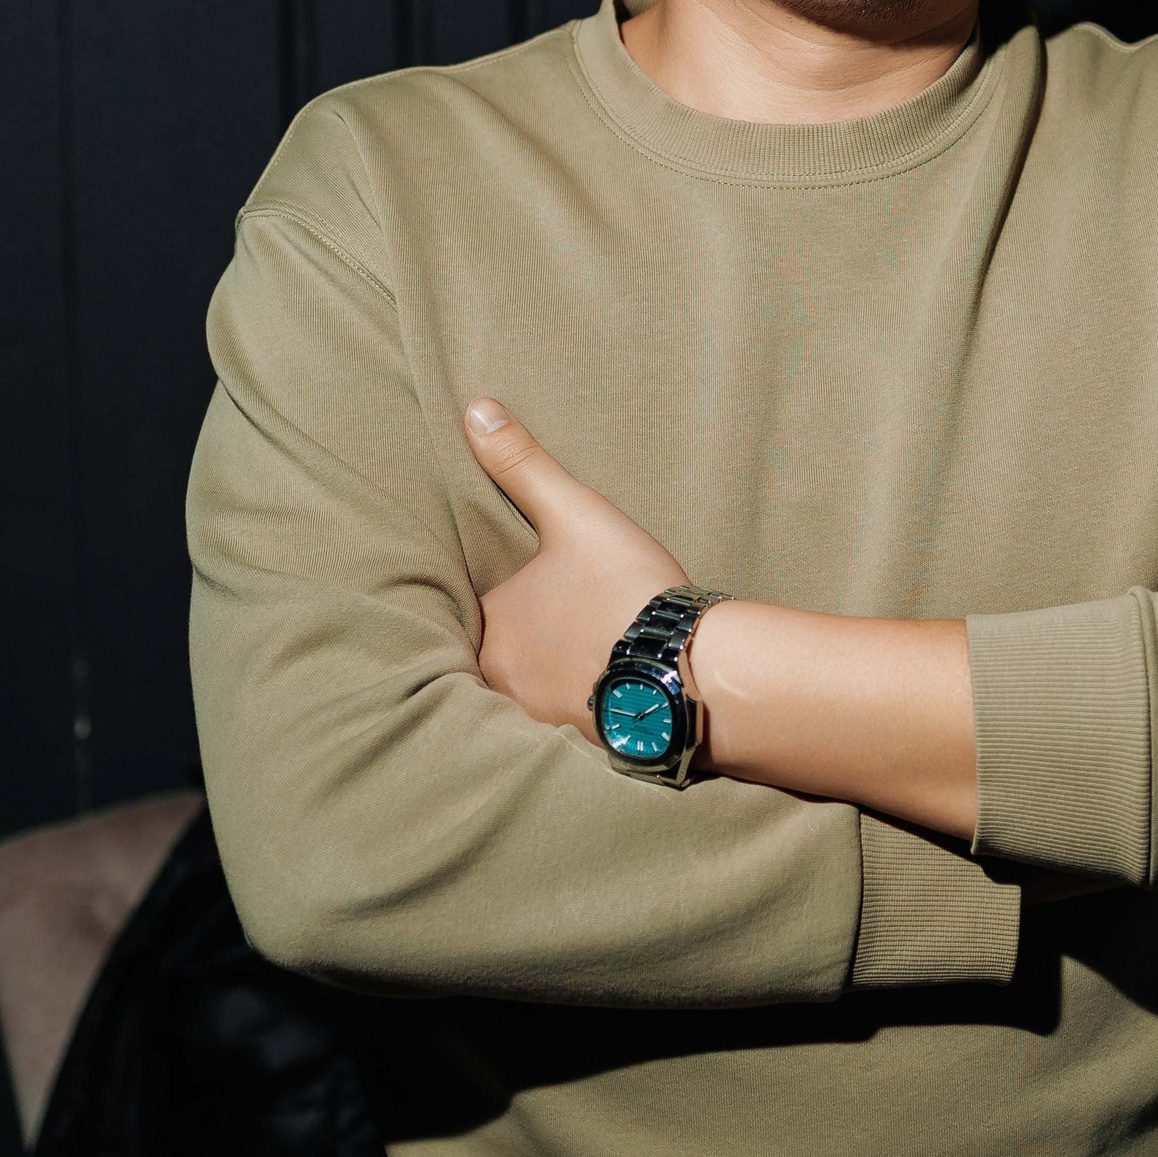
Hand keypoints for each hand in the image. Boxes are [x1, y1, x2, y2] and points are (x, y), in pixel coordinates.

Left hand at [463, 400, 687, 732]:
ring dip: (543, 682)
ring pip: (526, 696)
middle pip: (493, 660)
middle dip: (514, 648)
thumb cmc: (626, 588)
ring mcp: (541, 720)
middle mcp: (503, 683)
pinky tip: (600, 697)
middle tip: (539, 634)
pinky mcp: (582, 746)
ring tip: (566, 666)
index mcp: (492, 630)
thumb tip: (475, 410)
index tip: (509, 594)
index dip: (491, 601)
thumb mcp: (574, 515)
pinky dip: (577, 711)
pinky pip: (564, 726)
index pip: (466, 614)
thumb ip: (522, 465)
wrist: (691, 668)